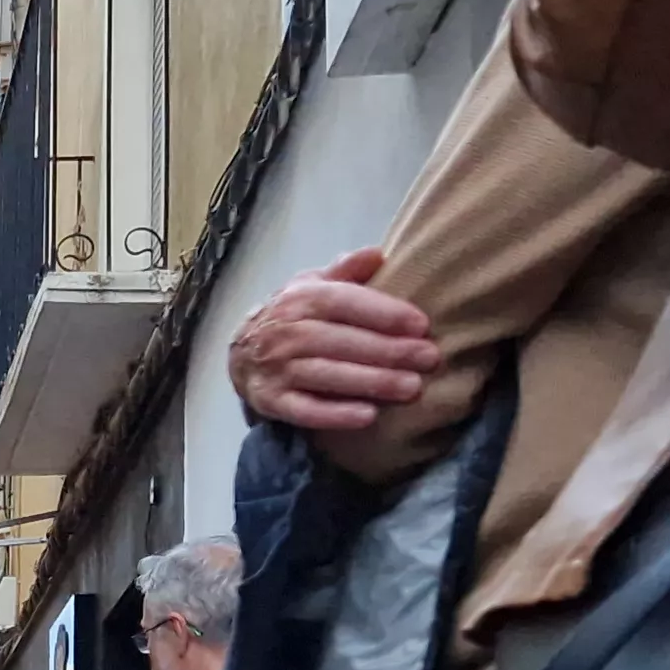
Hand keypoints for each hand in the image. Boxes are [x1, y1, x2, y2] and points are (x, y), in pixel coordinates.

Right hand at [228, 248, 442, 431]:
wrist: (239, 355)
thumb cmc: (290, 318)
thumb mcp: (311, 286)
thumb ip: (344, 272)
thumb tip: (376, 254)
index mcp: (300, 299)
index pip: (344, 302)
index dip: (383, 313)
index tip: (421, 325)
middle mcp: (285, 332)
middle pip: (341, 341)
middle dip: (388, 351)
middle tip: (429, 359)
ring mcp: (276, 368)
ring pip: (327, 374)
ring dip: (371, 382)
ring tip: (411, 387)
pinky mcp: (271, 401)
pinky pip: (304, 411)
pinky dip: (335, 414)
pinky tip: (368, 416)